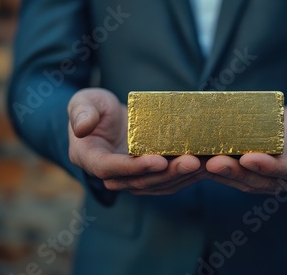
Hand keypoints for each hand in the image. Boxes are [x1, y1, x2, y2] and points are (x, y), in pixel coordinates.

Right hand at [67, 88, 206, 194]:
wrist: (106, 118)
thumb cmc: (92, 108)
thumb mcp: (83, 102)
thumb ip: (81, 113)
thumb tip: (82, 128)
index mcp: (91, 159)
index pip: (111, 169)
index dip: (135, 167)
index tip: (158, 159)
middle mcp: (112, 174)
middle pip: (141, 181)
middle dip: (168, 173)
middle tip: (192, 161)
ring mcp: (132, 177)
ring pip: (158, 183)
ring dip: (182, 176)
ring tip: (203, 163)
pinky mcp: (149, 174)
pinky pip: (168, 178)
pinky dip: (186, 174)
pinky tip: (205, 163)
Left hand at [205, 91, 286, 193]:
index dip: (271, 167)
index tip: (249, 158)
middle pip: (264, 181)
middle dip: (238, 173)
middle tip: (215, 162)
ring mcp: (274, 178)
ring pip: (247, 181)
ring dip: (223, 174)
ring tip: (200, 162)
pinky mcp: (257, 173)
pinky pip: (238, 175)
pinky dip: (218, 170)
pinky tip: (199, 161)